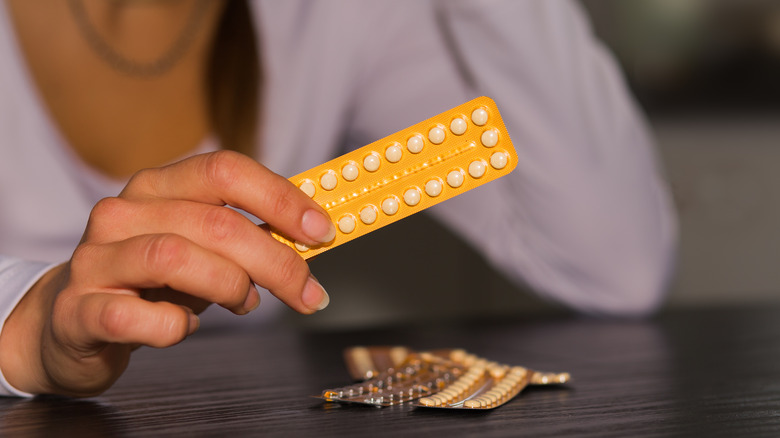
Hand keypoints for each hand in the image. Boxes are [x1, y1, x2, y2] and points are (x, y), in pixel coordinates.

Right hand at [0, 151, 333, 396]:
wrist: (71, 322)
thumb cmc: (151, 282)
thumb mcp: (203, 248)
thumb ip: (248, 236)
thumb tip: (313, 233)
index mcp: (158, 187)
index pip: (225, 171)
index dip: (280, 198)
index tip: (321, 231)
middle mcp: (123, 212)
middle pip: (215, 222)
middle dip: (276, 262)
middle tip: (307, 292)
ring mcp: (96, 259)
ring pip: (177, 258)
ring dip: (231, 287)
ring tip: (244, 303)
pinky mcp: (77, 309)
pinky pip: (138, 317)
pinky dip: (174, 328)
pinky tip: (181, 328)